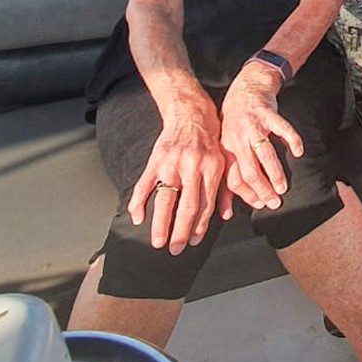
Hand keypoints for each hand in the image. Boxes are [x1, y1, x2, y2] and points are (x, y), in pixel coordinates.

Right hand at [127, 99, 231, 254]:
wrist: (191, 111)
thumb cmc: (210, 139)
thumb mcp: (223, 160)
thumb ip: (223, 187)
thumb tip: (224, 216)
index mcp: (212, 168)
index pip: (206, 204)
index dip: (200, 226)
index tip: (194, 242)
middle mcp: (193, 167)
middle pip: (187, 206)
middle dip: (181, 232)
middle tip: (176, 249)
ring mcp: (172, 163)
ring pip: (166, 199)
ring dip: (161, 223)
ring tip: (157, 242)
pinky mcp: (156, 159)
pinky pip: (144, 184)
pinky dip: (138, 202)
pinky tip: (137, 218)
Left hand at [220, 61, 304, 210]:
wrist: (244, 90)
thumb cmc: (233, 125)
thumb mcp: (225, 152)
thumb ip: (225, 183)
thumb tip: (225, 214)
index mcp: (226, 151)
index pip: (234, 180)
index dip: (248, 195)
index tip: (261, 205)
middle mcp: (237, 139)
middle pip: (249, 171)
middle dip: (263, 190)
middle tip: (275, 202)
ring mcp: (253, 125)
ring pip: (265, 153)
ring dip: (275, 172)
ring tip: (283, 187)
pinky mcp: (268, 113)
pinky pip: (282, 127)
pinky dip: (292, 139)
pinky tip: (299, 152)